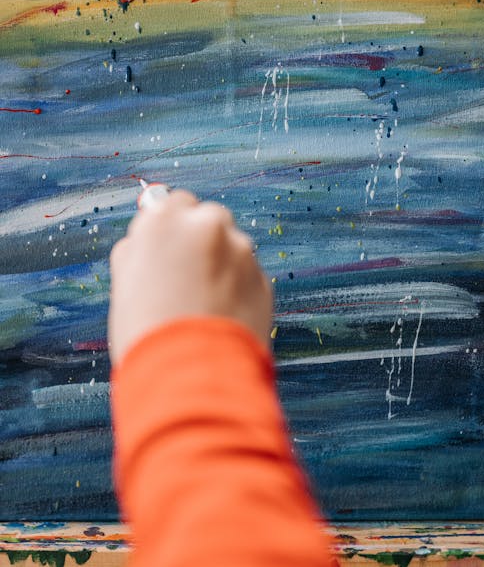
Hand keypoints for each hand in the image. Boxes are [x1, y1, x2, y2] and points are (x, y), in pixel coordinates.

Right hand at [108, 190, 272, 364]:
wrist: (191, 377)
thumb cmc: (148, 332)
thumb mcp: (126, 285)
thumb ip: (138, 253)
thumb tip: (142, 243)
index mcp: (164, 221)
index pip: (172, 202)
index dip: (170, 227)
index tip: (168, 247)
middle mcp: (206, 226)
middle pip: (207, 217)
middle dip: (200, 238)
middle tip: (186, 274)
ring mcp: (240, 251)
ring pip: (231, 245)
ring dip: (222, 263)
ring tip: (203, 303)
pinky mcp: (262, 278)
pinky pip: (248, 273)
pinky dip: (238, 287)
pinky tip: (221, 315)